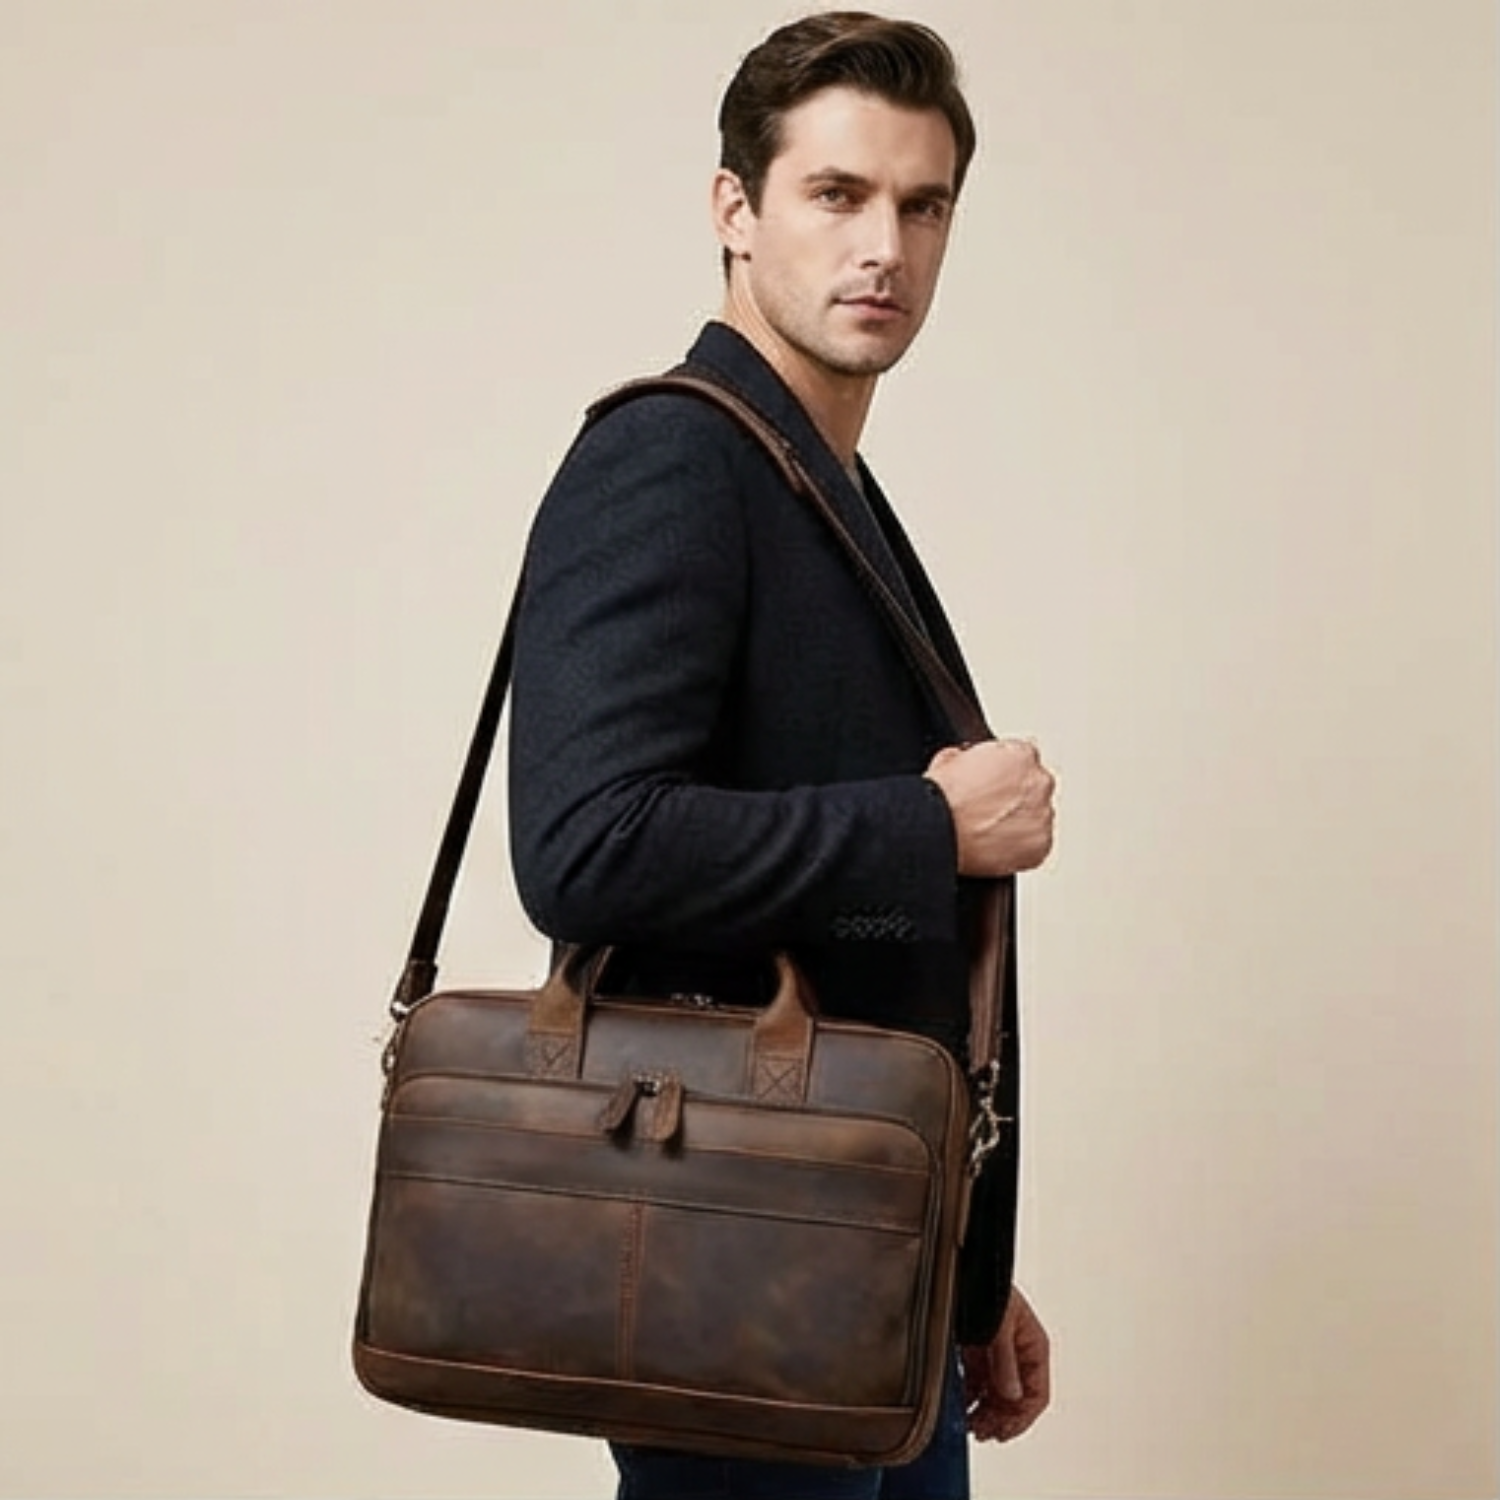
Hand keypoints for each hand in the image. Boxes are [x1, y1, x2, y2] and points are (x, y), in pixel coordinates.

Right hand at [924, 739, 1055, 876]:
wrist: (941, 831)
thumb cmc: (943, 799)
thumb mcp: (949, 759)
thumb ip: (970, 756)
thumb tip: (965, 761)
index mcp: (1021, 755)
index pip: (1024, 758)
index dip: (1004, 773)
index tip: (994, 785)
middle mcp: (1039, 783)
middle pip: (1035, 787)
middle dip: (1017, 797)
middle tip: (990, 809)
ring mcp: (1043, 815)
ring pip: (1037, 817)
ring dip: (1021, 822)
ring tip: (990, 830)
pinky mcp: (1042, 845)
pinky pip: (1036, 844)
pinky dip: (1021, 847)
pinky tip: (997, 846)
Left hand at [961, 1285, 1051, 1442]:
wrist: (966, 1265)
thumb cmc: (988, 1282)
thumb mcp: (1000, 1323)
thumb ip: (1005, 1360)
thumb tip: (1011, 1394)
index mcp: (1033, 1345)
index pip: (1037, 1394)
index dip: (1022, 1417)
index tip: (1004, 1431)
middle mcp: (1017, 1352)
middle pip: (1016, 1398)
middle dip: (1000, 1419)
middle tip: (982, 1432)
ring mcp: (997, 1352)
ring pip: (996, 1393)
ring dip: (985, 1412)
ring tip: (971, 1425)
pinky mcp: (977, 1349)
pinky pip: (978, 1381)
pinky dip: (971, 1396)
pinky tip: (961, 1406)